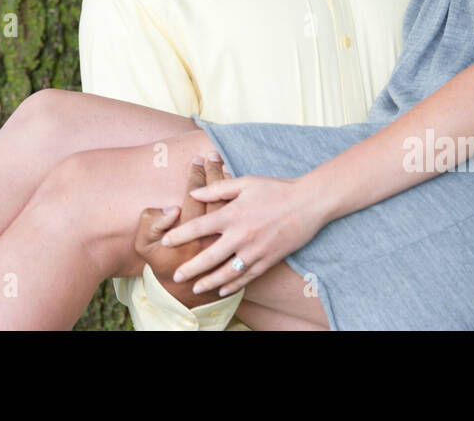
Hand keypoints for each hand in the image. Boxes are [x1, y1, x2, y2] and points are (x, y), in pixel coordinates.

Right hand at [133, 155, 231, 307]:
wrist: (183, 290)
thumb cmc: (162, 261)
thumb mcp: (145, 244)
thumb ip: (151, 223)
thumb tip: (171, 209)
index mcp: (190, 236)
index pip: (194, 197)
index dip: (195, 177)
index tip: (195, 160)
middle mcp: (212, 239)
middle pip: (216, 197)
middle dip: (213, 172)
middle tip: (211, 155)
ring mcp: (227, 244)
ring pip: (231, 206)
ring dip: (227, 182)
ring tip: (223, 163)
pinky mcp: (235, 247)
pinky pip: (240, 218)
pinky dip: (237, 199)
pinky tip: (234, 183)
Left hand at [162, 172, 326, 296]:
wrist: (308, 203)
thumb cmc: (275, 189)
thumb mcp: (246, 182)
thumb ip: (218, 188)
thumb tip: (194, 193)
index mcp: (233, 214)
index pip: (199, 227)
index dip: (179, 235)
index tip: (165, 242)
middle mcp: (241, 235)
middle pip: (209, 256)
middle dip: (190, 268)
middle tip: (175, 276)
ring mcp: (255, 250)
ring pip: (227, 272)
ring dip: (209, 282)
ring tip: (196, 289)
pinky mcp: (268, 260)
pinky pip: (247, 277)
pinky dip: (234, 285)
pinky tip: (223, 290)